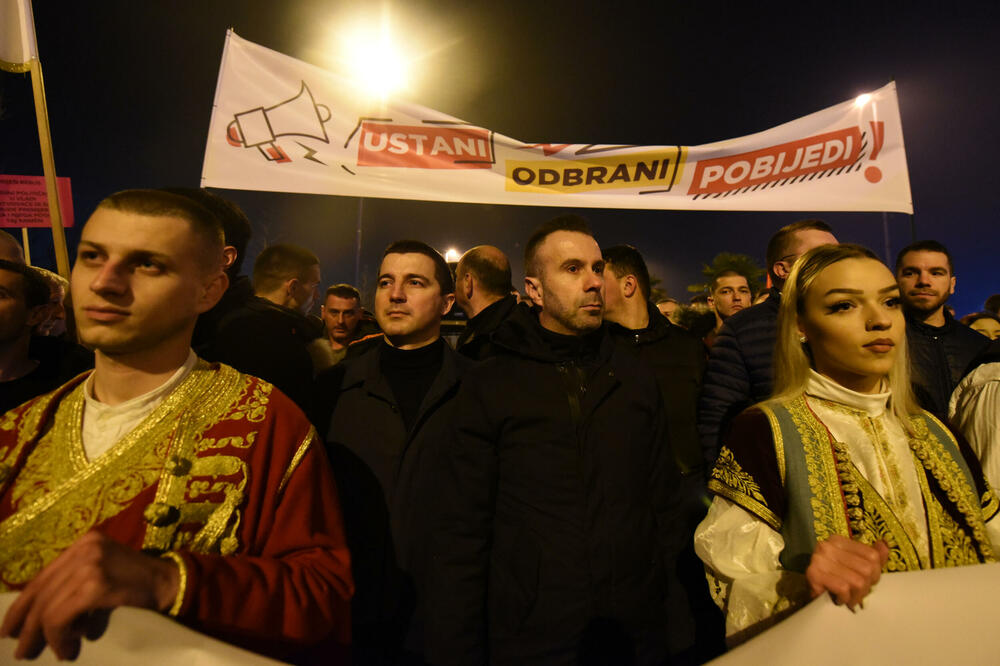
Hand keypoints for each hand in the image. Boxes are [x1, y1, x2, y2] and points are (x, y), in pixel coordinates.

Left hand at [0, 531, 178, 659]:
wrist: (175, 584)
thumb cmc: (140, 586)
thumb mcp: (104, 574)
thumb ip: (76, 585)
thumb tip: (43, 617)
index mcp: (85, 543)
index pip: (43, 576)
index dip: (22, 605)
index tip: (10, 629)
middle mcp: (84, 549)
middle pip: (41, 591)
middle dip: (27, 625)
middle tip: (21, 651)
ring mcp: (91, 565)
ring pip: (49, 607)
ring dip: (45, 636)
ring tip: (49, 653)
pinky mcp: (97, 585)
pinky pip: (63, 615)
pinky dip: (60, 636)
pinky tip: (69, 647)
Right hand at [805, 535, 888, 609]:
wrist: (810, 601)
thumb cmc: (834, 583)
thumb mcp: (854, 567)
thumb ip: (871, 556)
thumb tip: (884, 545)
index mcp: (838, 540)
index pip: (872, 556)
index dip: (875, 574)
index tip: (865, 583)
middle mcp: (827, 546)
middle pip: (867, 569)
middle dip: (865, 588)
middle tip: (855, 595)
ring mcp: (819, 559)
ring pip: (857, 581)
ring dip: (855, 596)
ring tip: (847, 599)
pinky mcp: (813, 574)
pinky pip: (843, 588)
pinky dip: (844, 598)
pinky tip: (838, 599)